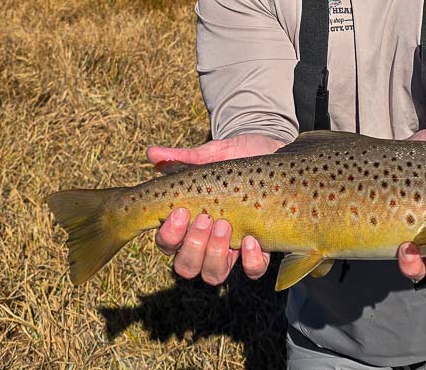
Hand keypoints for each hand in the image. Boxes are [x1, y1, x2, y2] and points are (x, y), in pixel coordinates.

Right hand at [147, 134, 286, 284]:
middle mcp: (207, 243)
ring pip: (214, 274)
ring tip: (225, 225)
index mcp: (188, 224)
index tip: (181, 211)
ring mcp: (233, 249)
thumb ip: (184, 158)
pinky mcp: (261, 249)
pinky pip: (253, 270)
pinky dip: (250, 261)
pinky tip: (252, 239)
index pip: (167, 243)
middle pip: (186, 267)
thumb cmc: (237, 158)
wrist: (273, 154)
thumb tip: (151, 152)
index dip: (169, 234)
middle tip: (206, 218)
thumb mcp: (213, 155)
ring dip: (216, 255)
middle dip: (193, 246)